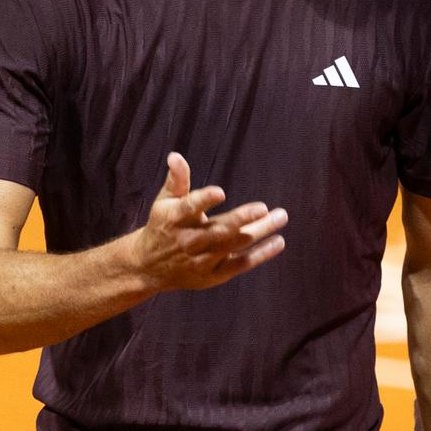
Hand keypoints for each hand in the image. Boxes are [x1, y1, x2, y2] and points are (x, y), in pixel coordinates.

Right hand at [129, 152, 286, 292]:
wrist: (150, 267)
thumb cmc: (164, 226)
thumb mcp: (165, 202)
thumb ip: (176, 180)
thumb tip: (175, 156)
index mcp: (176, 219)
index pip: (189, 208)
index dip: (204, 200)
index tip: (219, 192)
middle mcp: (189, 241)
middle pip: (219, 230)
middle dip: (241, 219)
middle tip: (263, 208)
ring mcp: (202, 260)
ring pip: (234, 245)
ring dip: (259, 232)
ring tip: (280, 216)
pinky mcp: (214, 274)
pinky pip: (241, 264)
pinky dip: (260, 254)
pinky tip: (278, 241)